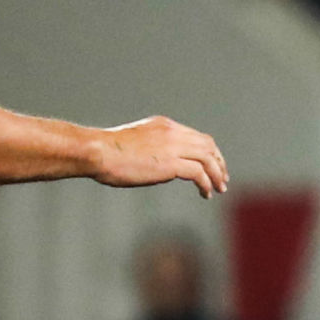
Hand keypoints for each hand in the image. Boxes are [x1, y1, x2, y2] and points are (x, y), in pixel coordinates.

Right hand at [94, 117, 229, 197]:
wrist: (96, 151)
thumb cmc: (106, 152)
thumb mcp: (135, 143)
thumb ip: (153, 150)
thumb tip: (161, 165)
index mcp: (164, 125)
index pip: (197, 136)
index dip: (210, 152)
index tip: (214, 165)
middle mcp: (172, 133)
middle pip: (208, 145)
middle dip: (219, 163)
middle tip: (223, 179)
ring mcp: (172, 147)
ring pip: (208, 159)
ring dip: (217, 175)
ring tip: (220, 189)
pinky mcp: (170, 163)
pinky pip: (199, 174)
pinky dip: (206, 184)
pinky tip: (206, 194)